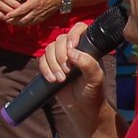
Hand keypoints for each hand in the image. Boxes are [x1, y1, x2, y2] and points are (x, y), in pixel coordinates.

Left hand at [2, 0, 62, 26]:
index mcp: (34, 2)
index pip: (22, 10)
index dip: (13, 14)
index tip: (6, 16)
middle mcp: (37, 10)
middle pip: (23, 19)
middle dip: (14, 21)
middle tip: (5, 20)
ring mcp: (40, 15)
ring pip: (27, 23)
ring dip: (18, 24)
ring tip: (11, 22)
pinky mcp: (42, 18)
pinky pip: (32, 23)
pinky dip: (25, 24)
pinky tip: (19, 23)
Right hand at [38, 22, 107, 137]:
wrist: (83, 108)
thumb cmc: (93, 93)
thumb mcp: (96, 78)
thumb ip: (88, 64)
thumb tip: (72, 51)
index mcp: (89, 49)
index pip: (80, 29)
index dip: (73, 34)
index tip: (72, 47)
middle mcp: (74, 50)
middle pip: (60, 40)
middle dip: (61, 56)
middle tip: (68, 72)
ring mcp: (61, 58)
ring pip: (49, 49)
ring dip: (52, 64)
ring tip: (61, 79)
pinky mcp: (51, 67)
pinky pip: (41, 60)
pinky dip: (45, 69)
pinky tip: (52, 80)